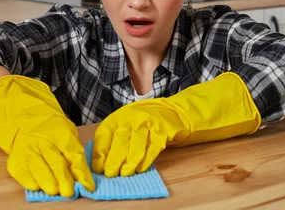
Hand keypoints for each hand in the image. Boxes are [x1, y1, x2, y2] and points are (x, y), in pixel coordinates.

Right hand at [0, 75, 94, 196]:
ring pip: (38, 166)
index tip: (88, 186)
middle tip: (69, 191)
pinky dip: (29, 180)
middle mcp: (44, 141)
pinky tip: (36, 186)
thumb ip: (73, 152)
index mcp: (61, 134)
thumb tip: (80, 175)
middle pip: (56, 161)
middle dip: (63, 177)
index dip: (81, 172)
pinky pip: (22, 172)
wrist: (24, 120)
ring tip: (53, 191)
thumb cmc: (51, 130)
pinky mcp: (16, 160)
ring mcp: (28, 150)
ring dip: (47, 180)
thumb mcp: (67, 133)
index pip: (74, 154)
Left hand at [92, 72, 260, 177]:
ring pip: (134, 143)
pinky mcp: (166, 127)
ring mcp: (151, 119)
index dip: (100, 150)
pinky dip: (145, 159)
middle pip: (119, 138)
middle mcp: (135, 114)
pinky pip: (153, 146)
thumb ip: (122, 137)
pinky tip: (140, 168)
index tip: (95, 166)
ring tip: (122, 174)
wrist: (189, 111)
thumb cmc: (159, 122)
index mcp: (125, 114)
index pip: (106, 131)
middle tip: (108, 174)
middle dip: (112, 158)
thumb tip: (103, 158)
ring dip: (127, 161)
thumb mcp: (137, 125)